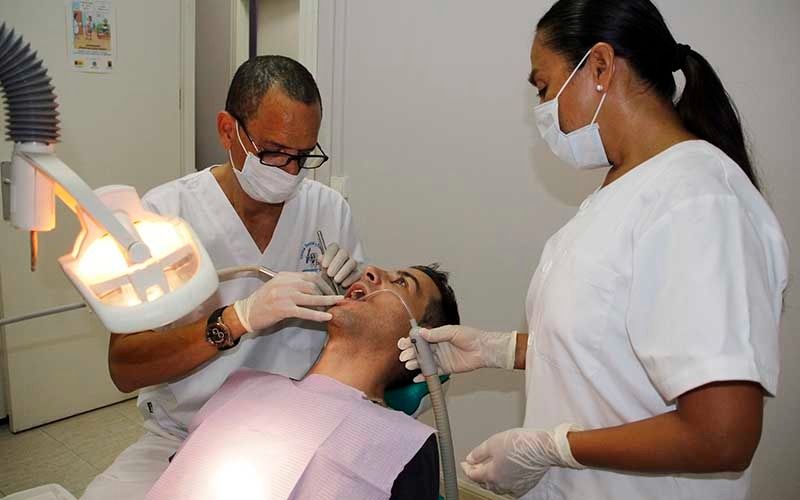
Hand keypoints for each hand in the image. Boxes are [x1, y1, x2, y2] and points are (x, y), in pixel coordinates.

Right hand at [233, 272, 342, 331]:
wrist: (246, 313)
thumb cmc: (262, 302)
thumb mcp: (277, 287)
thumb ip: (293, 285)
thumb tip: (313, 289)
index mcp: (285, 276)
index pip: (310, 276)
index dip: (324, 283)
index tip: (332, 290)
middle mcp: (285, 283)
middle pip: (314, 285)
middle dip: (328, 292)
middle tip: (337, 299)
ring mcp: (284, 296)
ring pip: (312, 297)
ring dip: (327, 302)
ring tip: (337, 305)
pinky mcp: (283, 309)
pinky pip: (305, 311)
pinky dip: (318, 314)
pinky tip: (327, 317)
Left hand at [321, 243, 360, 287]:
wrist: (333, 295)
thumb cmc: (326, 283)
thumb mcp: (320, 274)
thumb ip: (321, 265)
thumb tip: (320, 258)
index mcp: (334, 254)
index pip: (334, 247)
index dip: (329, 255)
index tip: (324, 265)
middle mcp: (344, 257)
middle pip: (343, 253)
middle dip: (336, 263)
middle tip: (330, 274)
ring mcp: (353, 265)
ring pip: (352, 262)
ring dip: (343, 271)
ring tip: (336, 280)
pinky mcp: (360, 274)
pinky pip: (358, 273)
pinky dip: (350, 279)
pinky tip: (343, 284)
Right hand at [397, 325, 516, 382]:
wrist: (483, 350)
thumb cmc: (470, 337)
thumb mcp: (452, 332)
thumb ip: (436, 334)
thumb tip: (421, 333)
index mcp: (437, 336)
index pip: (420, 339)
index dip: (411, 341)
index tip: (403, 343)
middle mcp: (437, 347)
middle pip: (419, 351)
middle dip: (410, 353)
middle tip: (404, 356)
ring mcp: (440, 359)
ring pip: (424, 362)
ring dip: (415, 364)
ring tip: (409, 365)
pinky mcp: (445, 369)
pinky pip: (432, 373)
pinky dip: (424, 376)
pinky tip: (416, 378)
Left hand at [462, 424, 583, 496]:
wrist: (544, 449)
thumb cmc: (521, 444)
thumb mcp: (493, 442)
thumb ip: (479, 452)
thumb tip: (470, 458)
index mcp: (492, 475)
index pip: (473, 475)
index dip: (466, 468)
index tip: (464, 463)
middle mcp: (502, 484)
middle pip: (484, 482)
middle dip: (477, 474)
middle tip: (474, 465)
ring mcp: (514, 487)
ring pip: (496, 487)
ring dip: (490, 479)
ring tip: (488, 470)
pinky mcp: (524, 486)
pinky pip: (509, 488)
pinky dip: (503, 483)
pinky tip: (503, 476)